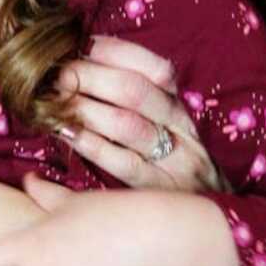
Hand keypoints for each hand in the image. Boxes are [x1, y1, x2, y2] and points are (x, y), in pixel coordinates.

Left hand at [57, 35, 223, 191]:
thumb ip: (134, 93)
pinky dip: (90, 144)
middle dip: (91, 77)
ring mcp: (176, 160)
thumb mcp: (164, 123)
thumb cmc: (171, 161)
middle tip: (55, 75)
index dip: (113, 51)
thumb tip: (86, 57)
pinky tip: (65, 133)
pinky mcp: (160, 189)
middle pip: (135, 90)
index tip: (79, 46)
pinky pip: (122, 163)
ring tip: (54, 101)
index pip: (153, 66)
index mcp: (182, 104)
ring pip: (127, 124)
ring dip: (84, 109)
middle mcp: (182, 127)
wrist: (212, 219)